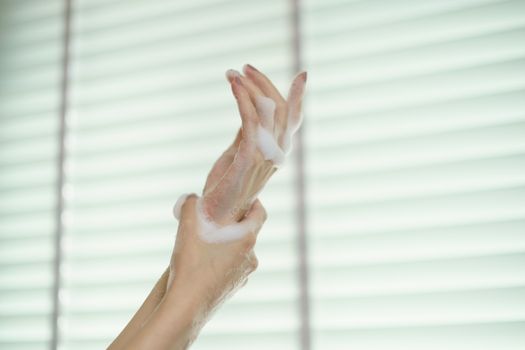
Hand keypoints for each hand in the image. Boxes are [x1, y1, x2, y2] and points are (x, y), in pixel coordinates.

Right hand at [168, 195, 266, 317]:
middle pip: (247, 232)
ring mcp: (244, 274)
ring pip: (238, 251)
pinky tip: (203, 262)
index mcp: (247, 239)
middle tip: (213, 219)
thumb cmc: (191, 267)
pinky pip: (232, 267)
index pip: (260, 213)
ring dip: (226, 243)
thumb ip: (190, 207)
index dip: (253, 203)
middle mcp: (251, 256)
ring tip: (204, 242)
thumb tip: (192, 199)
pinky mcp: (234, 287)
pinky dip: (222, 261)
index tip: (241, 199)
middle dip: (231, 224)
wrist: (187, 308)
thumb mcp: (187, 229)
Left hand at [202, 65, 306, 225]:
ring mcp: (264, 156)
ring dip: (251, 87)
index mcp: (275, 153)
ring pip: (268, 112)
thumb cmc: (225, 188)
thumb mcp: (238, 154)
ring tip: (234, 72)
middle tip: (245, 67)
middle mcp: (275, 154)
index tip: (303, 75)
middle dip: (264, 84)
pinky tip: (234, 85)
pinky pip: (251, 121)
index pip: (292, 121)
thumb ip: (247, 134)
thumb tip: (249, 111)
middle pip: (281, 110)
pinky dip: (244, 99)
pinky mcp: (248, 157)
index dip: (298, 98)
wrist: (215, 218)